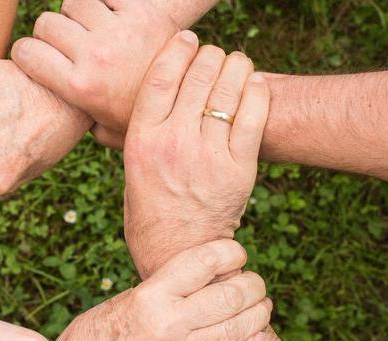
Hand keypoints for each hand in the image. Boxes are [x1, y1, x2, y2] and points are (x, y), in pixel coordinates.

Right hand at [11, 0, 178, 145]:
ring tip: (91, 30)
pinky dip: (104, 3)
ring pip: (73, 3)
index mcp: (80, 87)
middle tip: (67, 45)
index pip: (26, 52)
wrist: (192, 95)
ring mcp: (117, 31)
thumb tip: (54, 119)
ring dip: (78, 14)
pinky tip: (113, 19)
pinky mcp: (140, 11)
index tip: (36, 57)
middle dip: (51, 33)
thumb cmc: (143, 116)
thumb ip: (76, 121)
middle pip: (47, 24)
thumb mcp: (105, 131)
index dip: (26, 53)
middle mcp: (94, 56)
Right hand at [55, 240, 270, 340]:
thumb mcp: (129, 296)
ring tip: (261, 305)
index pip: (205, 262)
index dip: (231, 252)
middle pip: (230, 296)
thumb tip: (208, 272)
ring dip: (259, 314)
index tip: (236, 252)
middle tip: (254, 281)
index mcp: (151, 295)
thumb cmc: (98, 329)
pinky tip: (255, 339)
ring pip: (238, 330)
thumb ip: (167, 286)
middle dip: (253, 284)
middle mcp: (167, 323)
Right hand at [123, 33, 269, 277]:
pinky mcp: (238, 169)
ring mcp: (208, 155)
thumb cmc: (149, 211)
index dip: (177, 49)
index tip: (187, 39)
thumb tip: (136, 101)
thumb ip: (134, 135)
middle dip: (209, 55)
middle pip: (198, 75)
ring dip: (236, 66)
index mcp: (141, 140)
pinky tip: (254, 83)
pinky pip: (254, 115)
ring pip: (228, 88)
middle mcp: (173, 143)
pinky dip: (257, 91)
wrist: (177, 253)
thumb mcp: (130, 170)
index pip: (161, 76)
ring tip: (236, 64)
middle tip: (214, 56)